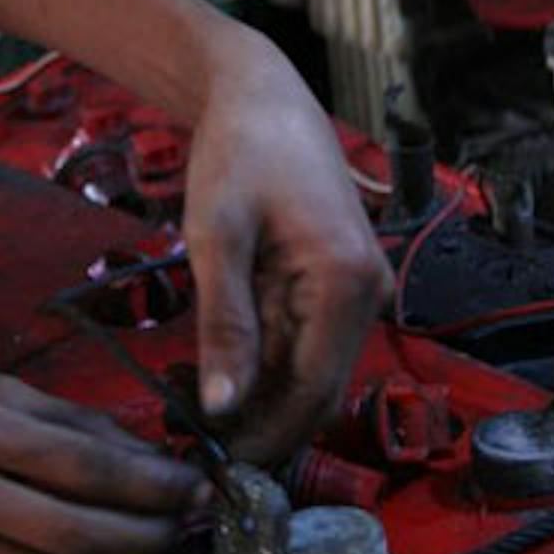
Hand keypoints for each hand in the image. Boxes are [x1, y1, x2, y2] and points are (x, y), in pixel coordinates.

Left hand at [177, 39, 389, 462]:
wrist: (261, 94)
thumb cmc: (238, 152)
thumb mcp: (215, 236)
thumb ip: (224, 324)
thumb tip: (222, 406)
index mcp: (347, 285)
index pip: (312, 395)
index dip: (262, 436)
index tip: (208, 458)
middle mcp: (368, 294)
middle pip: (316, 393)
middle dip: (257, 423)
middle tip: (187, 435)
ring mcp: (358, 291)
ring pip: (309, 373)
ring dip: (255, 396)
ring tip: (185, 395)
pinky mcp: (338, 286)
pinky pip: (303, 344)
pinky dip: (260, 363)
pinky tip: (209, 364)